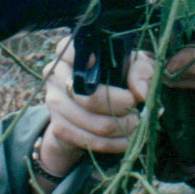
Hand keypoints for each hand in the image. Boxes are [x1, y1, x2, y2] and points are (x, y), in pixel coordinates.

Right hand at [39, 39, 151, 175]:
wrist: (94, 114)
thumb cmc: (116, 81)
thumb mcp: (132, 69)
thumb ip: (140, 72)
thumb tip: (140, 92)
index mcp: (72, 53)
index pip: (70, 50)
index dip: (86, 59)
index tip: (107, 69)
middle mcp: (57, 74)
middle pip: (88, 96)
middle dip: (119, 106)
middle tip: (137, 109)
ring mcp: (54, 101)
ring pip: (91, 121)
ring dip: (119, 127)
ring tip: (135, 124)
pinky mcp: (58, 126)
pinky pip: (88, 140)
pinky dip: (112, 143)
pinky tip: (125, 139)